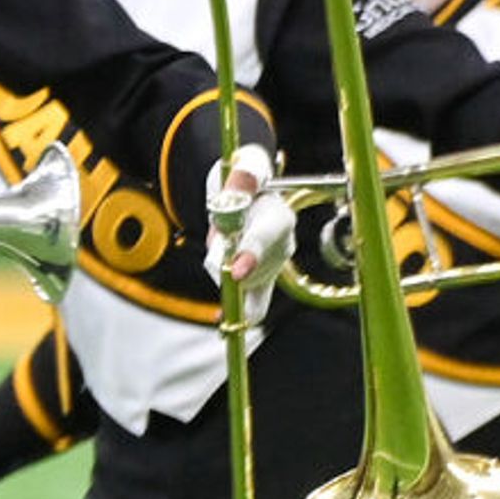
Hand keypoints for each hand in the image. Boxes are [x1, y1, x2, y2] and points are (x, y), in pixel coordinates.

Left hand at [209, 141, 292, 311]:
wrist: (248, 197)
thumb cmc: (243, 185)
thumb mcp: (240, 175)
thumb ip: (241, 181)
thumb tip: (240, 188)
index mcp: (280, 218)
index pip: (265, 238)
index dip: (250, 255)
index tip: (236, 272)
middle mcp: (284, 245)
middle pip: (252, 266)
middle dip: (227, 264)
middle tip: (215, 245)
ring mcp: (274, 265)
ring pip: (245, 283)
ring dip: (223, 273)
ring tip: (220, 245)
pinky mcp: (264, 280)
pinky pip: (256, 303)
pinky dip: (241, 313)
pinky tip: (224, 323)